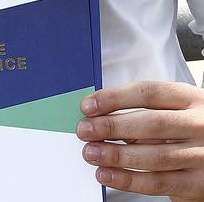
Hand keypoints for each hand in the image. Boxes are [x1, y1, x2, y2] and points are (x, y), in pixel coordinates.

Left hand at [77, 81, 203, 200]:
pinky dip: (129, 180)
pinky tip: (108, 175)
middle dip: (111, 126)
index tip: (88, 105)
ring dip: (116, 155)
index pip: (148, 93)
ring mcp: (201, 155)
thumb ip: (147, 110)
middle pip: (150, 123)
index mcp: (190, 98)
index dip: (114, 98)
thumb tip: (101, 115)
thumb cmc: (192, 127)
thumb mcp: (178, 109)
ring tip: (91, 153)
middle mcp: (198, 125)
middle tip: (84, 130)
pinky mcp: (198, 183)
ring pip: (153, 156)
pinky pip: (159, 183)